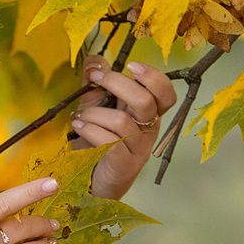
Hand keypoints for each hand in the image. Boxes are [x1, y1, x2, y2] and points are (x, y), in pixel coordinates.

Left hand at [72, 56, 178, 200]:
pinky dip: (90, 130)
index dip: (154, 77)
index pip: (165, 93)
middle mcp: (148, 131)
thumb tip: (95, 60)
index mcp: (147, 114)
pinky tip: (78, 126)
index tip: (131, 65)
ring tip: (77, 116)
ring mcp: (138, 149)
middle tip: (96, 79)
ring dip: (94, 113)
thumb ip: (97, 84)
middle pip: (146, 101)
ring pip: (122, 121)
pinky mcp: (124, 165)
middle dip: (118, 84)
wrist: (93, 183)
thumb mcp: (96, 108)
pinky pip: (110, 142)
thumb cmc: (98, 142)